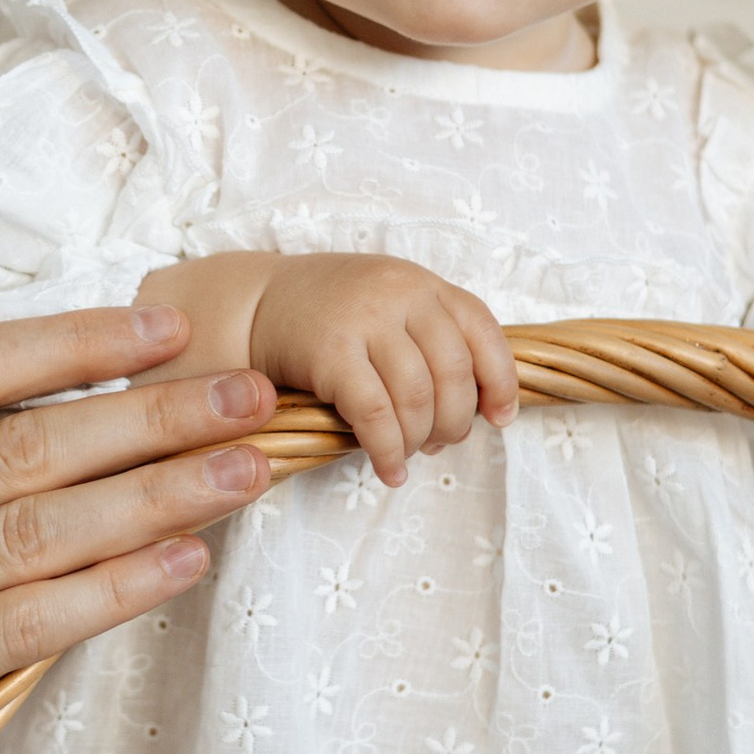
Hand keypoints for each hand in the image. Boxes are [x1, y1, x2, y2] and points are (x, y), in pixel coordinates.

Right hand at [0, 301, 276, 753]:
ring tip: (247, 473)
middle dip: (150, 413)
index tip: (169, 326)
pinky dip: (111, 592)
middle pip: (19, 443)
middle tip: (252, 395)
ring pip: (33, 528)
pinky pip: (21, 628)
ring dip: (155, 495)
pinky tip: (184, 566)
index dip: (69, 339)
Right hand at [245, 254, 516, 487]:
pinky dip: (389, 451)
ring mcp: (363, 320)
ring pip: (418, 396)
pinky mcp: (329, 353)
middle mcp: (399, 293)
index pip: (482, 331)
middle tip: (439, 443)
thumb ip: (431, 339)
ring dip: (420, 439)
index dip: (500, 381)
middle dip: (455, 421)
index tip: (500, 419)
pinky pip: (375, 414)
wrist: (253, 306)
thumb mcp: (388, 308)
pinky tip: (388, 469)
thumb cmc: (328, 318)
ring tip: (408, 455)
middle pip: (454, 371)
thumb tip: (479, 412)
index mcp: (421, 284)